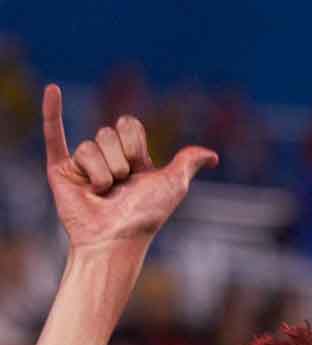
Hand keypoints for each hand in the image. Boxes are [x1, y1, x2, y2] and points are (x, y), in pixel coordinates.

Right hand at [42, 84, 217, 250]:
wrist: (115, 238)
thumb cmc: (145, 217)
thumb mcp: (173, 185)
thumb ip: (188, 163)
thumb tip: (212, 156)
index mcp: (132, 160)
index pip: (129, 126)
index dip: (134, 145)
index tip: (139, 168)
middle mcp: (107, 160)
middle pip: (107, 133)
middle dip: (117, 160)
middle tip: (120, 186)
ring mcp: (83, 166)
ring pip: (88, 145)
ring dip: (100, 171)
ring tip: (102, 193)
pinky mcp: (61, 172)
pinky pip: (53, 135)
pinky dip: (50, 113)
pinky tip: (52, 90)